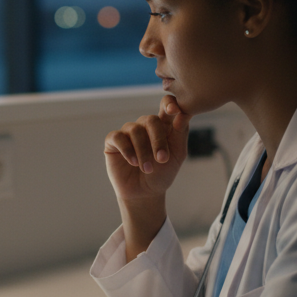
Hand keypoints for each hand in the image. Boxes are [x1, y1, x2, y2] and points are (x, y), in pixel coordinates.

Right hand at [104, 102, 190, 260]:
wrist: (145, 193)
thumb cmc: (162, 173)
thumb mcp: (177, 155)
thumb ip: (180, 133)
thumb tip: (183, 114)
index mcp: (163, 125)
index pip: (166, 105)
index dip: (169, 103)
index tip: (173, 110)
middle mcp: (145, 125)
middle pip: (151, 119)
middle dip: (158, 140)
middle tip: (162, 159)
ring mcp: (128, 132)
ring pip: (135, 130)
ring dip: (143, 151)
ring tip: (147, 169)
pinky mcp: (113, 141)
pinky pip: (118, 137)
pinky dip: (127, 150)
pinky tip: (133, 162)